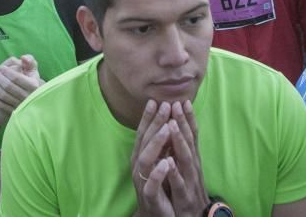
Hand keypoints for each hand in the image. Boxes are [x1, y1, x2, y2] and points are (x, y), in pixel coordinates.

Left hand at [0, 55, 42, 115]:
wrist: (32, 99)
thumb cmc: (31, 80)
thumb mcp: (33, 71)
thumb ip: (30, 61)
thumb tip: (23, 58)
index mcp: (33, 85)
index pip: (16, 77)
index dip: (7, 71)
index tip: (1, 67)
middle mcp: (28, 96)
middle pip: (8, 86)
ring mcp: (21, 105)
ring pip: (3, 95)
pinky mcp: (14, 112)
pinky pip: (1, 105)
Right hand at [132, 101, 175, 216]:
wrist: (156, 214)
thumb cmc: (158, 185)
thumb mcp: (159, 161)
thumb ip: (160, 144)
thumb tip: (166, 121)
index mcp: (141, 155)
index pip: (143, 132)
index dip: (148, 117)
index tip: (156, 100)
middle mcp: (138, 165)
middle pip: (144, 140)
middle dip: (154, 123)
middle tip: (165, 106)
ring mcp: (142, 180)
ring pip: (145, 159)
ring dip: (156, 143)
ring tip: (167, 128)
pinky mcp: (149, 196)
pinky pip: (152, 184)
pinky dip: (158, 173)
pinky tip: (167, 162)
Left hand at [162, 101, 208, 214]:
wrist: (193, 216)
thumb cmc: (188, 190)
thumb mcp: (187, 168)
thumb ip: (183, 150)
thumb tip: (179, 129)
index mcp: (192, 160)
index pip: (191, 136)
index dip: (188, 118)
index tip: (184, 100)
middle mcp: (193, 167)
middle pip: (189, 142)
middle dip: (184, 122)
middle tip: (178, 103)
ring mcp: (189, 180)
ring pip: (185, 158)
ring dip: (179, 141)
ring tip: (173, 124)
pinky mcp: (184, 196)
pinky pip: (177, 182)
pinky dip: (174, 172)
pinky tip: (169, 161)